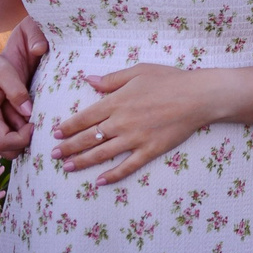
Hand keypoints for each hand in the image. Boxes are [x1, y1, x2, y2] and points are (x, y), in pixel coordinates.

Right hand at [0, 31, 43, 156]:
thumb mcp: (5, 72)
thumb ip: (17, 92)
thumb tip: (29, 112)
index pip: (5, 143)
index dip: (24, 139)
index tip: (34, 123)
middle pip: (6, 151)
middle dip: (23, 140)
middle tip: (32, 121)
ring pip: (3, 149)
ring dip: (17, 138)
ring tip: (24, 116)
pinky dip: (10, 135)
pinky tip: (17, 117)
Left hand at [51, 64, 220, 185]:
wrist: (199, 96)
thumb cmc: (169, 79)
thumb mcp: (138, 71)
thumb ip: (111, 79)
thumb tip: (87, 80)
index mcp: (116, 102)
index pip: (84, 118)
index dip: (68, 127)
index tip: (55, 133)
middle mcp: (121, 123)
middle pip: (88, 138)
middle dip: (69, 147)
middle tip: (54, 154)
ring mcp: (135, 139)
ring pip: (102, 154)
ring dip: (83, 161)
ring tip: (68, 167)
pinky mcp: (150, 150)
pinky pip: (128, 166)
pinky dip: (113, 175)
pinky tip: (100, 181)